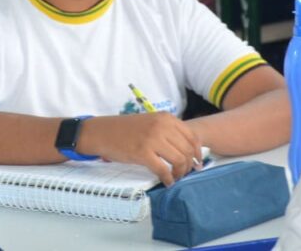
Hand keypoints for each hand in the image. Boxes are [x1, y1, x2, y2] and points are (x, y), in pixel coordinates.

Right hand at [78, 114, 202, 184]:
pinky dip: (168, 179)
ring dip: (180, 173)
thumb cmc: (126, 129)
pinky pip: (163, 170)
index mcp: (165, 118)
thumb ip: (168, 131)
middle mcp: (162, 126)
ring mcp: (152, 139)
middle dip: (189, 165)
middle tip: (184, 173)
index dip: (197, 153)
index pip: (192, 136)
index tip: (196, 163)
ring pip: (179, 160)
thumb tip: (188, 150)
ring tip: (174, 178)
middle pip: (187, 150)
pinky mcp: (142, 153)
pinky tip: (166, 182)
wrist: (102, 132)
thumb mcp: (150, 122)